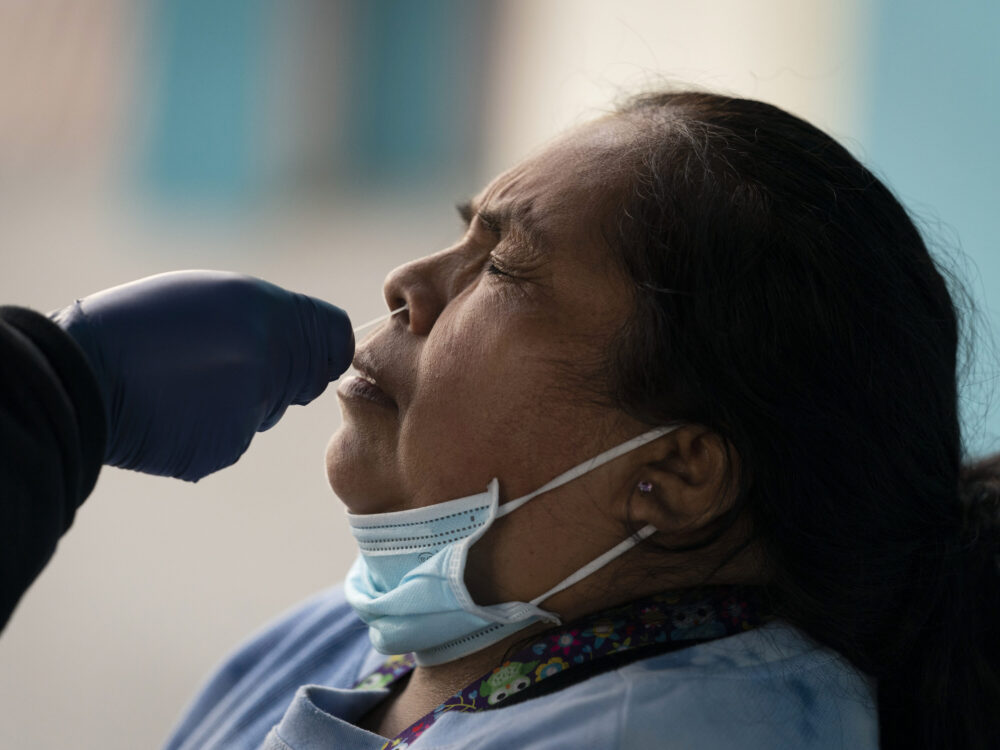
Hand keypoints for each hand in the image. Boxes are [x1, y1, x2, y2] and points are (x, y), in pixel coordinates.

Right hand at [52, 270, 353, 480]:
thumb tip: (323, 352)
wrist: (76, 375)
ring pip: (264, 412)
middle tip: (207, 360)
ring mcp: (246, 410)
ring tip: (179, 382)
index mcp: (264, 310)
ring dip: (238, 403)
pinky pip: (232, 439)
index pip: (335, 338)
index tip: (295, 344)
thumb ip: (275, 319)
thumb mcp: (214, 294)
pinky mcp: (221, 448)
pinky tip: (171, 413)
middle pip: (302, 379)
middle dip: (273, 373)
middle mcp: (266, 361)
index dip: (318, 344)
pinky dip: (208, 430)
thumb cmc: (142, 324)